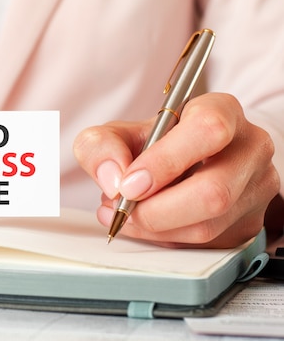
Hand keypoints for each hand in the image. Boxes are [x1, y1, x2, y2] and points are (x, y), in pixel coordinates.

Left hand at [73, 93, 279, 247]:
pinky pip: (206, 245)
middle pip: (213, 192)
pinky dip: (166, 240)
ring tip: (125, 214)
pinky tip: (145, 225)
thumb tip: (113, 178)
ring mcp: (256, 189)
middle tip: (122, 208)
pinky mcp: (249, 223)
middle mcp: (249, 148)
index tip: (129, 184)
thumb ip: (101, 146)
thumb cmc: (152, 143)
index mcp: (222, 112)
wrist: (179, 162)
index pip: (207, 131)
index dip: (164, 162)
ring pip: (208, 226)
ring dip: (155, 229)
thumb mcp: (117, 133)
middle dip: (155, 211)